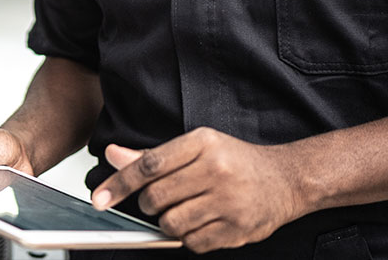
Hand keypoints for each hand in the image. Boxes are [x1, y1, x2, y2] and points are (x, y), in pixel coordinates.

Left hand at [90, 128, 310, 253]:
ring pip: (170, 224)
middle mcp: (216, 169)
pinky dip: (190, 237)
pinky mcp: (236, 228)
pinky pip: (191, 243)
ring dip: (171, 223)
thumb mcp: (198, 149)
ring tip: (191, 210)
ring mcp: (228, 200)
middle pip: (155, 197)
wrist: (287, 180)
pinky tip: (206, 222)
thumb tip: (113, 156)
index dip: (119, 184)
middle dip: (151, 205)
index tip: (99, 198)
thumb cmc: (238, 163)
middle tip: (167, 200)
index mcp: (204, 143)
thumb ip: (153, 157)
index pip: (150, 165)